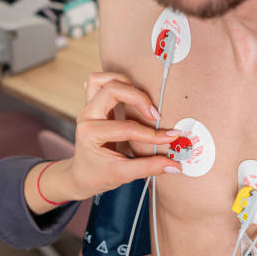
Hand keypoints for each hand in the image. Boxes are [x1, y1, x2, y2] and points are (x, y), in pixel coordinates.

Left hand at [25, 73, 180, 213]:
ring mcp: (88, 108)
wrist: (81, 175)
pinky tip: (128, 91)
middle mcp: (87, 116)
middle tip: (156, 115)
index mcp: (90, 134)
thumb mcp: (123, 174)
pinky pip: (98, 82)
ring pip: (102, 79)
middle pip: (112, 90)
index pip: (126, 127)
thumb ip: (149, 167)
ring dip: (125, 83)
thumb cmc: (98, 175)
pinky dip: (114, 81)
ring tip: (143, 98)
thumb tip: (175, 165)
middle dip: (139, 98)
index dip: (151, 134)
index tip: (170, 137)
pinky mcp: (93, 104)